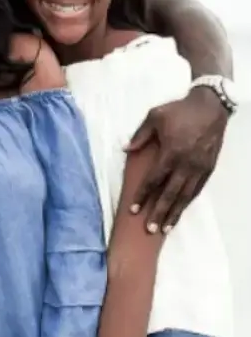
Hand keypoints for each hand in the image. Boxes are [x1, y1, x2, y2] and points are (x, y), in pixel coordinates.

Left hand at [125, 86, 227, 231]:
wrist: (211, 106)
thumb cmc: (180, 111)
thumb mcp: (154, 116)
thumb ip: (140, 135)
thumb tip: (125, 149)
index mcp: (171, 153)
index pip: (154, 180)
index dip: (142, 196)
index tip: (133, 210)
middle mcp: (186, 164)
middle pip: (170, 194)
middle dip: (159, 213)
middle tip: (149, 229)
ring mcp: (199, 167)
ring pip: (186, 195)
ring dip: (175, 212)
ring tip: (165, 228)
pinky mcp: (209, 168)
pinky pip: (197, 189)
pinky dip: (188, 202)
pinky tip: (180, 211)